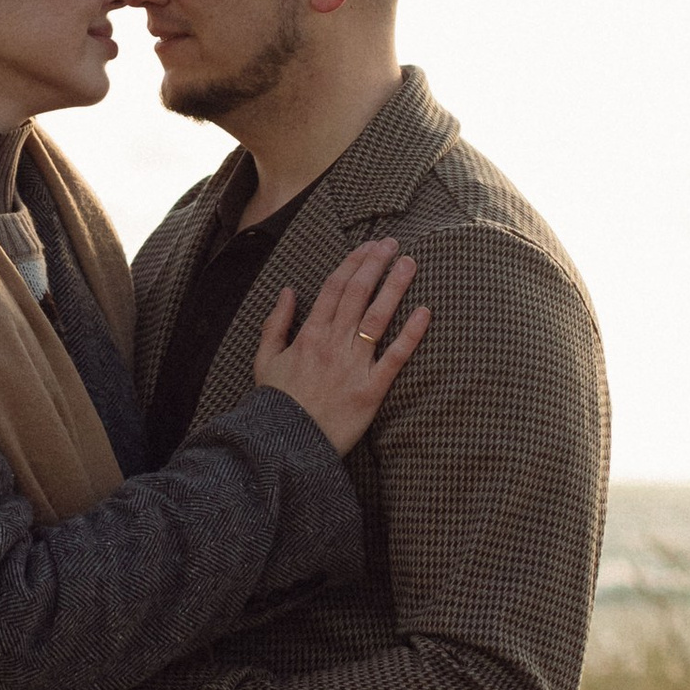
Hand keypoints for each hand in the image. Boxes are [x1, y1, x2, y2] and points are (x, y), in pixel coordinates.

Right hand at [253, 236, 429, 452]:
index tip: (369, 245)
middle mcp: (332, 344)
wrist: (285, 447)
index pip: (334, 288)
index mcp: (308, 334)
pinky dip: (411, 334)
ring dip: (395, 287)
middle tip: (394, 243)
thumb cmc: (275, 405)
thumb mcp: (264, 360)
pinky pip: (394, 357)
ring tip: (410, 264)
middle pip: (358, 294)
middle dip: (376, 264)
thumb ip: (275, 324)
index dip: (353, 262)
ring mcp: (353, 365)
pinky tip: (425, 312)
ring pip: (377, 317)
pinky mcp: (371, 390)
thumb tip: (288, 291)